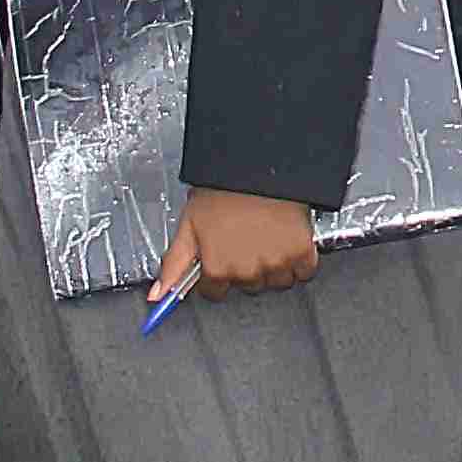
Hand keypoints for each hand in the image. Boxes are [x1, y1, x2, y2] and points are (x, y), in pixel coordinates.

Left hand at [152, 186, 322, 304]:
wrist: (258, 166)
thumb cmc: (223, 191)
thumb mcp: (189, 225)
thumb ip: (174, 264)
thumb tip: (158, 295)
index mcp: (217, 268)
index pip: (216, 292)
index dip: (217, 272)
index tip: (223, 256)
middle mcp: (247, 272)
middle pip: (248, 287)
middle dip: (246, 268)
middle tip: (246, 240)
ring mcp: (276, 264)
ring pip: (276, 282)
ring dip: (273, 267)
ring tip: (267, 239)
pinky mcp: (302, 254)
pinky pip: (303, 272)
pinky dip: (299, 262)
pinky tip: (287, 241)